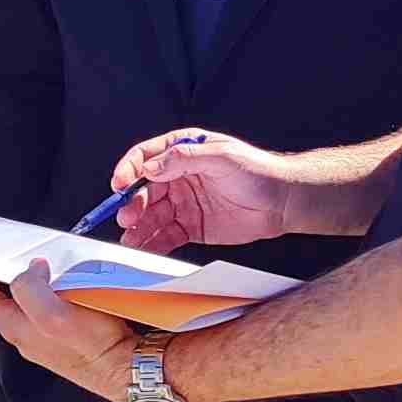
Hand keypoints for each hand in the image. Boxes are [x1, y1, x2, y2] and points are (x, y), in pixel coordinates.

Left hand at [0, 259, 131, 401]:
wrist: (125, 368)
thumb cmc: (93, 349)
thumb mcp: (53, 315)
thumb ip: (30, 290)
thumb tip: (30, 270)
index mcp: (17, 329)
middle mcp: (28, 336)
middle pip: (8, 301)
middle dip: (13, 276)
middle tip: (25, 257)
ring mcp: (47, 339)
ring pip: (33, 305)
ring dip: (40, 284)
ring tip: (53, 269)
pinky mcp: (67, 338)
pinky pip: (55, 311)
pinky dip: (60, 295)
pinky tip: (75, 289)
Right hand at [110, 128, 290, 254]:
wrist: (282, 202)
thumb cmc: (257, 171)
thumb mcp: (221, 156)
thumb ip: (184, 159)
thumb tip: (151, 167)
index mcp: (183, 152)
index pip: (146, 158)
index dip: (129, 170)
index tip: (119, 185)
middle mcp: (178, 177)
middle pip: (144, 191)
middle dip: (132, 204)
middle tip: (126, 217)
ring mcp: (183, 203)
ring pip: (152, 216)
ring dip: (138, 227)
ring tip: (130, 240)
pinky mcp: (191, 227)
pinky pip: (165, 236)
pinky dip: (152, 243)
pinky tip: (144, 249)